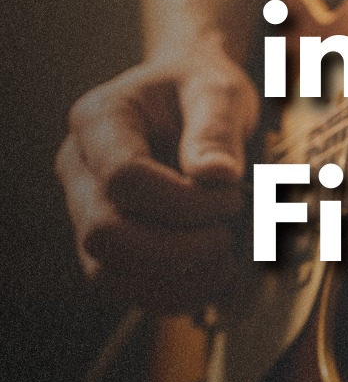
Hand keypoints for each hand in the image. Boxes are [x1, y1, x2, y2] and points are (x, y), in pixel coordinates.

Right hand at [55, 37, 258, 311]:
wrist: (192, 95)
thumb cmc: (203, 87)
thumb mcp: (219, 90)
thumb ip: (216, 129)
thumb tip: (216, 177)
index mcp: (100, 119)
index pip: (124, 178)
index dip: (183, 202)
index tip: (234, 195)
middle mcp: (79, 168)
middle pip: (104, 234)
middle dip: (176, 249)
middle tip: (228, 235)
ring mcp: (86, 209)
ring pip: (107, 272)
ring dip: (174, 280)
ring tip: (226, 260)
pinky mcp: (106, 242)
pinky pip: (123, 287)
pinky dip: (171, 294)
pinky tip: (214, 276)